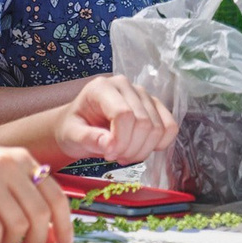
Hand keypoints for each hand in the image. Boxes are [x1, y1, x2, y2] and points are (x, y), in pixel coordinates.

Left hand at [50, 75, 176, 167]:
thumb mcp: (71, 135)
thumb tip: (109, 144)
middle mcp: (125, 86)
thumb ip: (87, 139)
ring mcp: (143, 95)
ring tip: (124, 154)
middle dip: (130, 149)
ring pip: (158, 128)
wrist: (82, 126)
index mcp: (101, 87)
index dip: (120, 140)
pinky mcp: (155, 107)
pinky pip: (170, 128)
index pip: (124, 114)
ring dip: (143, 150)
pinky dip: (159, 144)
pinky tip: (140, 148)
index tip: (108, 154)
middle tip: (115, 156)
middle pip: (143, 123)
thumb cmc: (75, 127)